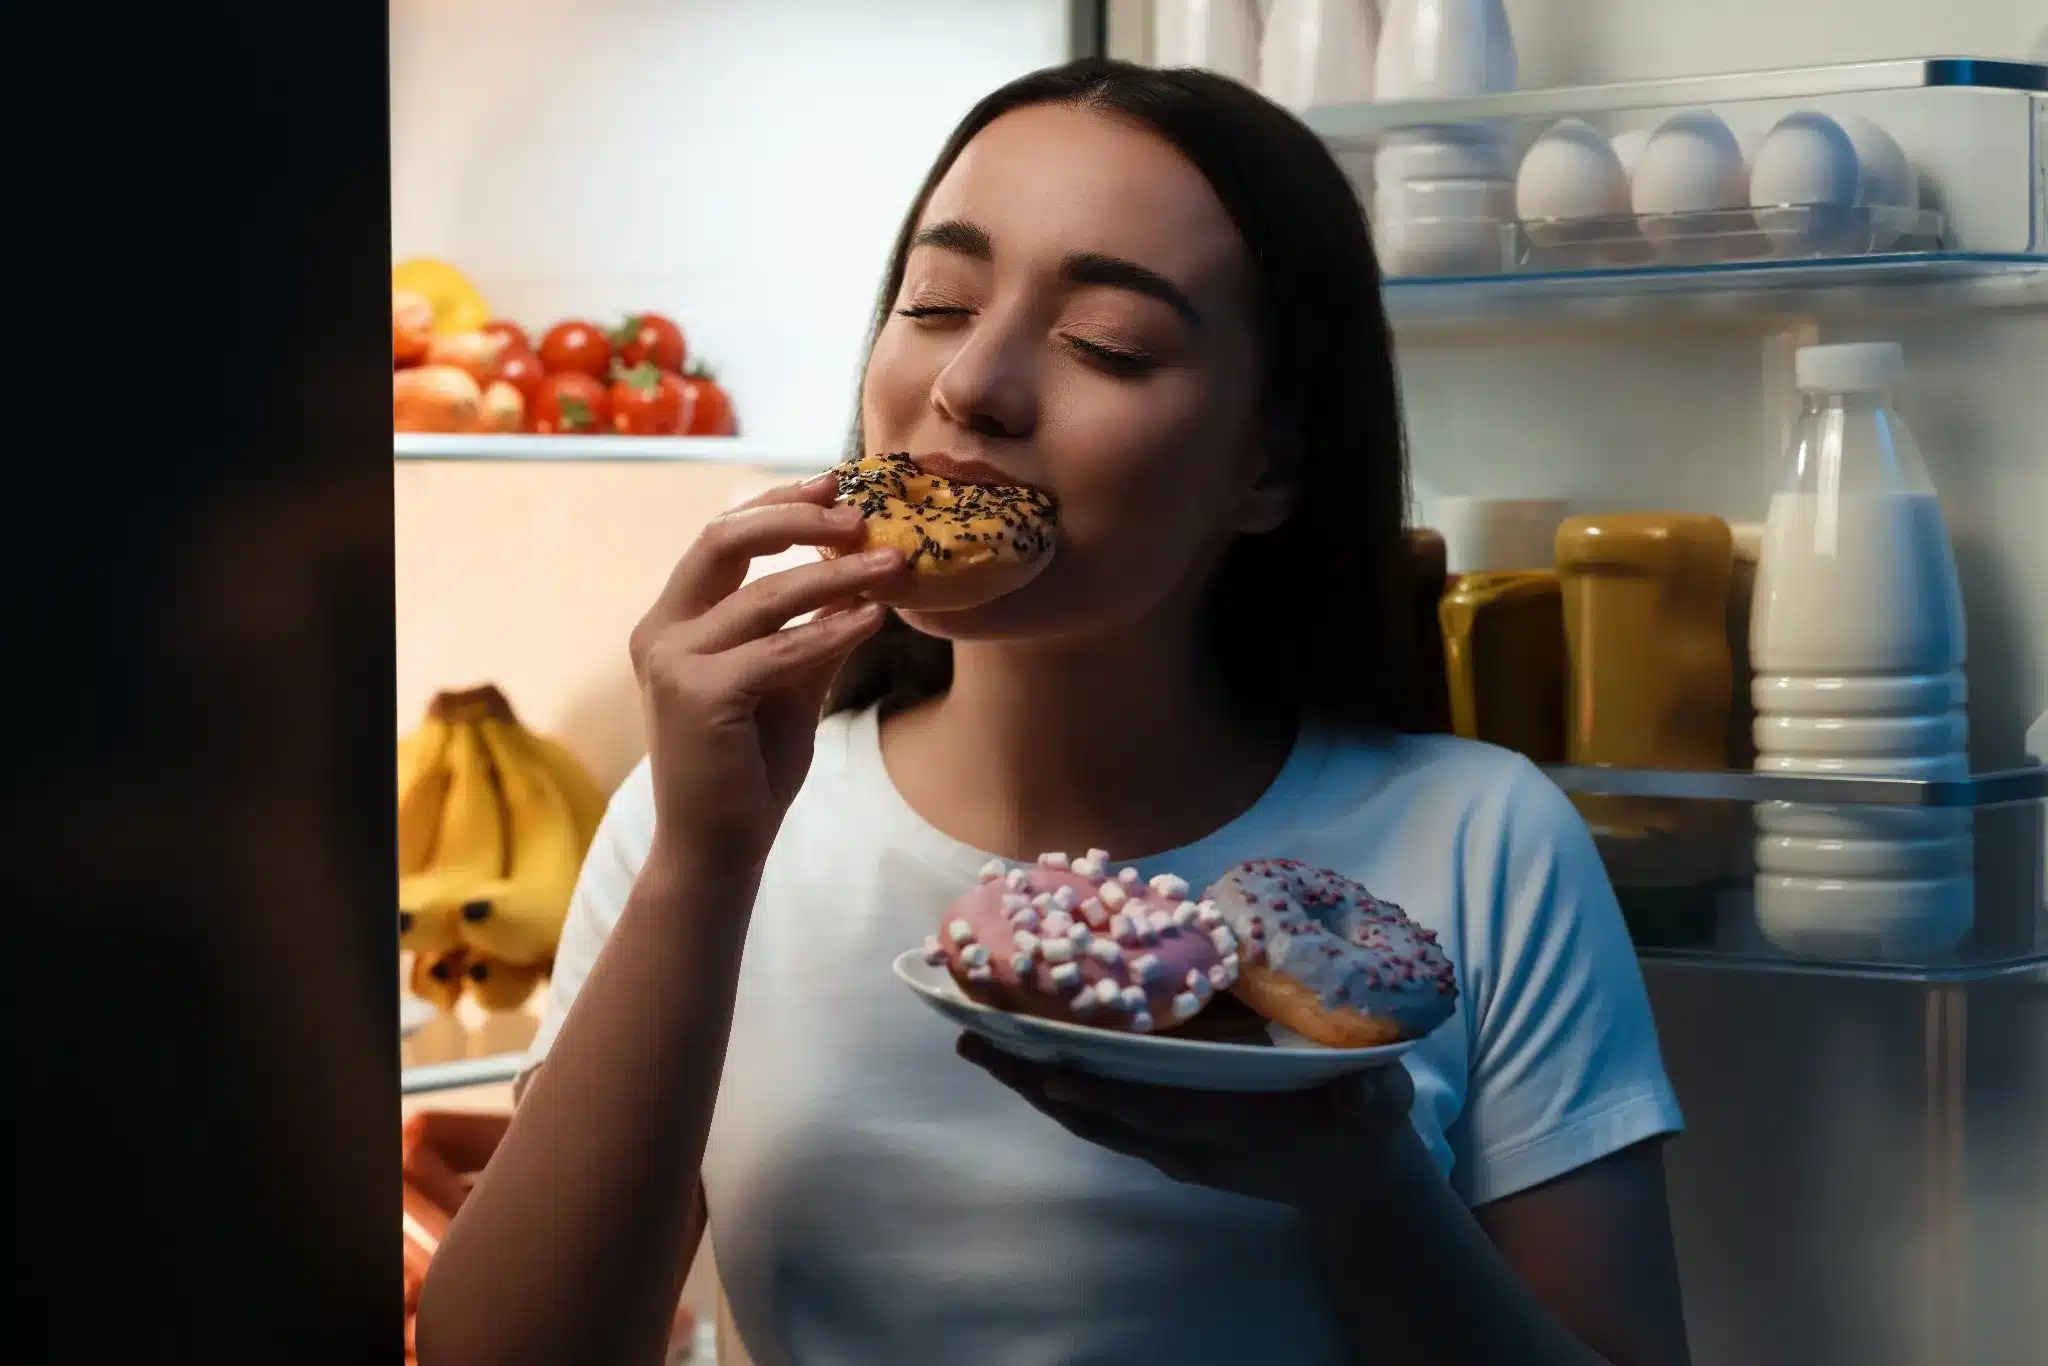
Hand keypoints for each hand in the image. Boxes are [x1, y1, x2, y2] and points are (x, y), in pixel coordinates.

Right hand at [629, 472, 902, 875]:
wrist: (717, 846)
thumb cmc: (749, 766)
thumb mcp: (788, 682)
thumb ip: (812, 628)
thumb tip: (863, 574)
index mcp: (672, 620)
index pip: (721, 538)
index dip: (778, 504)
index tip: (836, 483)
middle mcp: (660, 631)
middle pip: (724, 540)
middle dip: (797, 517)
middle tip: (860, 513)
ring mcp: (672, 662)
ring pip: (764, 595)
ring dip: (837, 574)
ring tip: (895, 564)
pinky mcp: (698, 695)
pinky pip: (779, 650)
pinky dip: (831, 631)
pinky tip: (874, 618)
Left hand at [958, 1032, 1416, 1210]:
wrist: (1352, 1180)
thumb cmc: (1363, 1126)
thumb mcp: (1381, 1107)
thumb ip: (1373, 1099)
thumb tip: (1365, 1095)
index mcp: (1234, 1126)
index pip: (1159, 1109)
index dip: (1106, 1091)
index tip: (1054, 1068)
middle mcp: (1190, 1141)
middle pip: (1101, 1114)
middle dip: (1038, 1081)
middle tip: (975, 1040)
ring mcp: (1172, 1145)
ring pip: (1090, 1119)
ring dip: (1031, 1085)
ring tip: (975, 1043)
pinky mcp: (1165, 1141)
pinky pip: (1100, 1119)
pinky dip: (1057, 1090)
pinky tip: (1020, 1059)